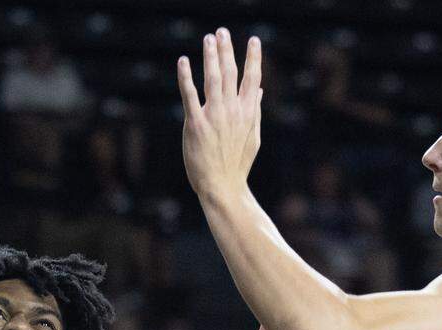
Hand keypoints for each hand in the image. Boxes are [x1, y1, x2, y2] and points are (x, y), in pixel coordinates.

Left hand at [177, 28, 261, 196]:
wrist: (222, 186)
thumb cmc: (236, 165)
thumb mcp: (253, 138)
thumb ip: (254, 111)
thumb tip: (257, 89)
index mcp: (247, 112)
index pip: (252, 77)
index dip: (254, 57)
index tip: (253, 40)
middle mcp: (232, 110)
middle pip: (231, 72)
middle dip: (227, 49)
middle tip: (222, 31)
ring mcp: (214, 116)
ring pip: (213, 78)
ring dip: (211, 56)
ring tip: (209, 38)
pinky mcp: (196, 125)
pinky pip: (189, 95)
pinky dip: (186, 77)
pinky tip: (183, 61)